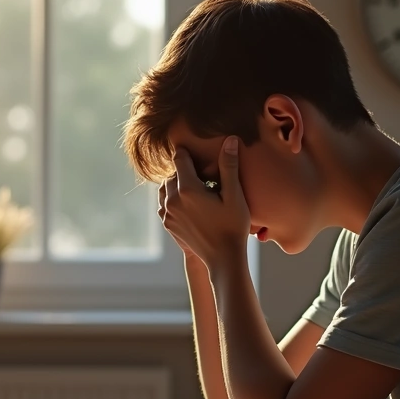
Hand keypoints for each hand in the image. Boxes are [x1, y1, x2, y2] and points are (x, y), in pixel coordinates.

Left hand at [158, 136, 249, 271]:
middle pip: (173, 172)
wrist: (223, 258)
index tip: (201, 155)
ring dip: (178, 184)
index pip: (180, 158)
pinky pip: (165, 203)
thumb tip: (229, 140)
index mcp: (187, 189)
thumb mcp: (234, 195)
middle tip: (205, 176)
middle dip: (186, 171)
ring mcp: (167, 214)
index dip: (191, 153)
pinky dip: (174, 198)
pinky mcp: (168, 224)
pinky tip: (191, 203)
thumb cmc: (233, 226)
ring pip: (166, 187)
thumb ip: (229, 166)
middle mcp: (172, 200)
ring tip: (198, 189)